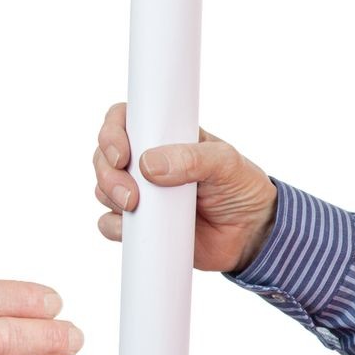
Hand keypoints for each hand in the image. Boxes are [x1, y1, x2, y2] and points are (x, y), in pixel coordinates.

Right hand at [92, 102, 278, 272]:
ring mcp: (142, 194)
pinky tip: (132, 230)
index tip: (121, 154)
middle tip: (130, 195)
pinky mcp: (141, 226)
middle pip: (104, 156)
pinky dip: (113, 227)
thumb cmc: (242, 188)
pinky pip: (110, 224)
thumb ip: (192, 159)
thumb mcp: (226, 163)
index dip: (111, 132)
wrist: (252, 235)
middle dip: (107, 173)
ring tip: (137, 208)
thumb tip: (148, 165)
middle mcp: (146, 162)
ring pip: (102, 188)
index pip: (124, 120)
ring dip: (109, 197)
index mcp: (165, 136)